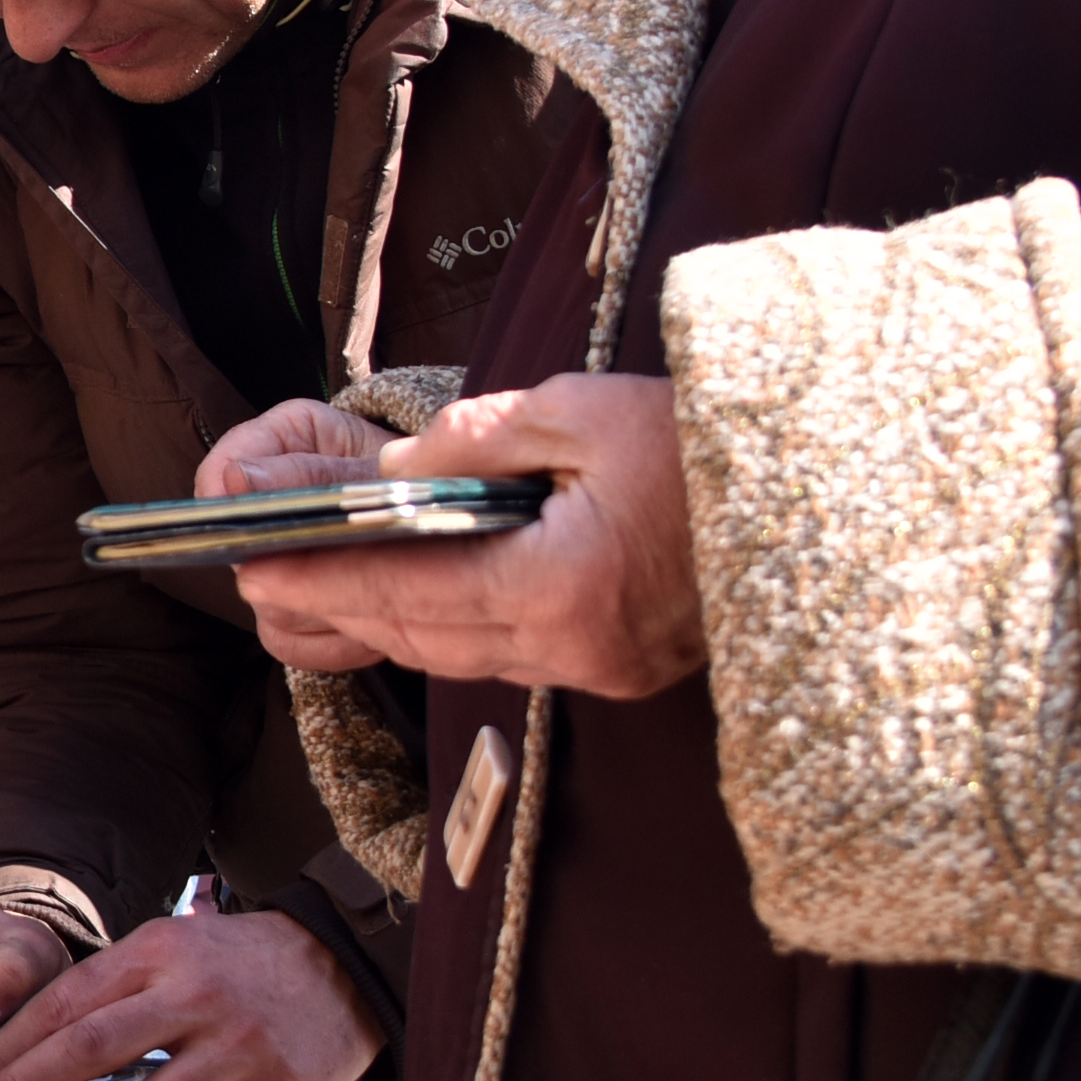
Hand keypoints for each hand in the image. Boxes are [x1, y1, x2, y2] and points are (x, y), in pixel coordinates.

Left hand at [0, 908, 377, 1080]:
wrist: (343, 964)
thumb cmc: (239, 965)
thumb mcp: (173, 948)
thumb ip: (113, 988)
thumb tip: (29, 1045)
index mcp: (159, 953)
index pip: (67, 1001)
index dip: (12, 1045)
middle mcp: (195, 995)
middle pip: (88, 1048)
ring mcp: (239, 1045)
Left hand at [231, 372, 704, 700]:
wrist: (821, 501)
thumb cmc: (709, 446)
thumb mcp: (582, 412)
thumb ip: (476, 441)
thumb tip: (395, 470)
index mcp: (562, 586)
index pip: (412, 588)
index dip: (328, 578)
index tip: (258, 565)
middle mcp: (574, 647)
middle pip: (427, 637)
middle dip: (341, 608)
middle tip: (265, 583)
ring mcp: (602, 668)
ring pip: (465, 658)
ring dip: (393, 626)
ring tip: (323, 594)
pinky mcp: (624, 669)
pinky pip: (512, 659)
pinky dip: (455, 632)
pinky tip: (420, 606)